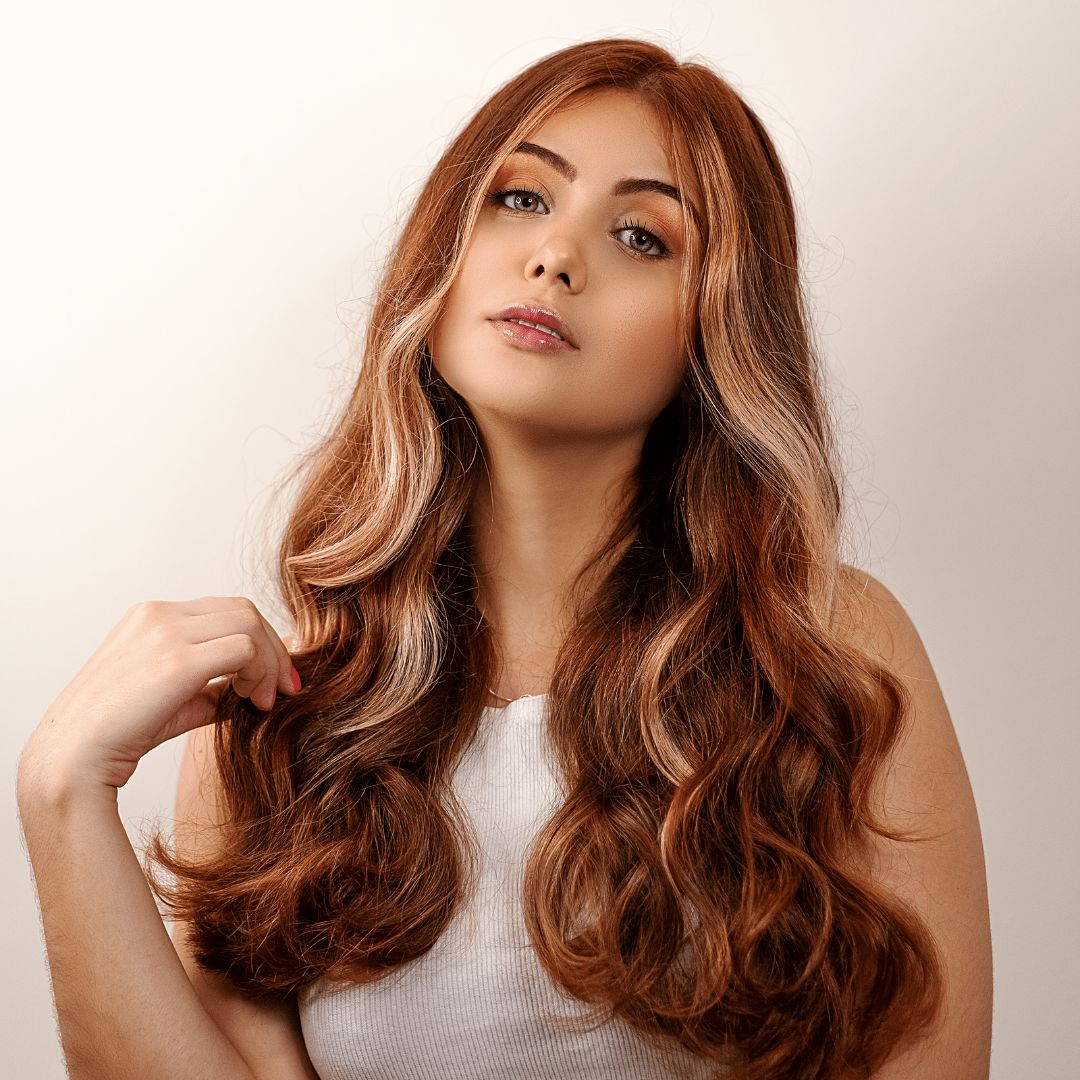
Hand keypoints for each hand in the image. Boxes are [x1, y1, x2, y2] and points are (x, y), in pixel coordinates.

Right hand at [17, 596, 301, 794]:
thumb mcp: (173, 698)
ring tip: (264, 699)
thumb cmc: (119, 733)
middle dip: (273, 649)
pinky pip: (244, 649)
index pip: (226, 611)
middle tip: (283, 689)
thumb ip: (210, 685)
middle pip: (244, 611)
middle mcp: (159, 614)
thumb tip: (251, 687)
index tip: (275, 680)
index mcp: (152, 615)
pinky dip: (260, 672)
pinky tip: (253, 701)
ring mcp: (166, 632)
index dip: (260, 640)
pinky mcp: (177, 659)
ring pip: (249, 625)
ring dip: (270, 661)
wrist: (73, 758)